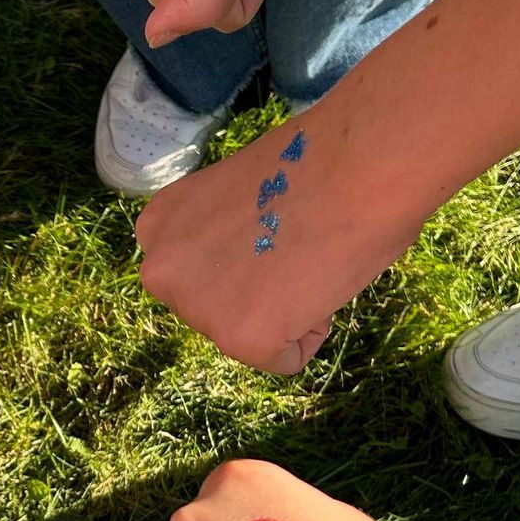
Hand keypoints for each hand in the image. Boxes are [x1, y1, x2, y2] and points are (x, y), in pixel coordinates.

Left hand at [135, 114, 420, 372]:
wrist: (360, 164)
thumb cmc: (313, 162)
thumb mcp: (231, 195)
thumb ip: (217, 235)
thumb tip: (239, 267)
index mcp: (159, 224)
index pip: (195, 272)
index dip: (242, 258)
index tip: (268, 230)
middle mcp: (161, 268)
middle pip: (216, 308)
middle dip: (255, 290)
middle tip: (293, 246)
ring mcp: (196, 308)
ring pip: (248, 334)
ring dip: (284, 309)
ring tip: (307, 258)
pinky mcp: (239, 340)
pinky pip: (284, 358)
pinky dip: (311, 332)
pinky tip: (319, 284)